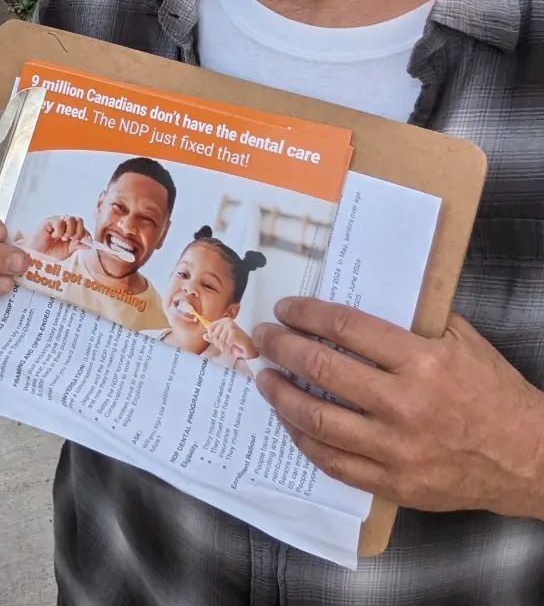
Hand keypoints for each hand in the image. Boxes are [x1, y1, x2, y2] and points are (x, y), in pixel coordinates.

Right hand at [26, 215, 88, 259]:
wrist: (35, 256)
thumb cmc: (49, 253)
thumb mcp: (67, 251)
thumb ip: (77, 246)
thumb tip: (89, 244)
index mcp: (70, 230)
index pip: (82, 226)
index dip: (86, 233)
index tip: (88, 241)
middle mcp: (64, 224)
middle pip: (79, 219)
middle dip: (79, 231)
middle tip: (72, 240)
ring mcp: (56, 221)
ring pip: (70, 218)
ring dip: (70, 231)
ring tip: (63, 238)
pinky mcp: (48, 221)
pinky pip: (59, 221)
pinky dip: (59, 231)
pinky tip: (53, 236)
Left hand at [204, 317, 256, 360]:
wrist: (253, 349)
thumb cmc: (239, 344)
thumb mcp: (225, 340)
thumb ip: (215, 337)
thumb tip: (204, 336)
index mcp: (223, 321)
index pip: (210, 328)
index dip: (213, 338)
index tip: (221, 343)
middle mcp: (227, 321)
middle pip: (214, 336)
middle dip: (220, 345)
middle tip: (228, 347)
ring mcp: (231, 326)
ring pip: (219, 341)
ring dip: (225, 349)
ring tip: (232, 349)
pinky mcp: (234, 333)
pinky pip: (225, 345)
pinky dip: (229, 350)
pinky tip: (235, 350)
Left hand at [254, 299, 543, 516]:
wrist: (530, 459)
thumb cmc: (494, 392)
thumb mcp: (461, 340)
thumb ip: (412, 321)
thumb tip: (358, 299)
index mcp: (422, 362)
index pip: (346, 327)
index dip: (307, 314)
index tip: (285, 308)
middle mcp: (405, 405)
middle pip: (323, 369)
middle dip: (283, 348)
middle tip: (265, 337)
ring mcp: (398, 450)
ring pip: (319, 420)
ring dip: (282, 396)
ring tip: (265, 378)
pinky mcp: (396, 483)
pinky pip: (335, 463)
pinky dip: (305, 440)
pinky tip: (291, 422)